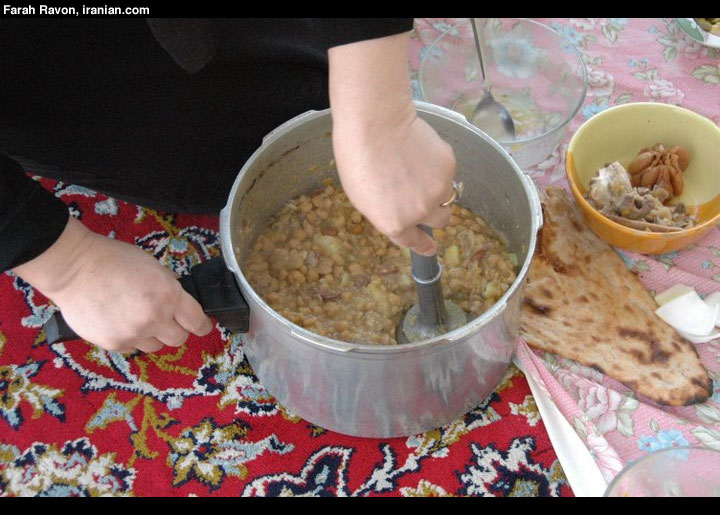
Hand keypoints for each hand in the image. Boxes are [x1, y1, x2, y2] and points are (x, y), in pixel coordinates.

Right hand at [13, 217, 212, 352]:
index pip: (197, 322)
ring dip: (152, 335)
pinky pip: (132, 347)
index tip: (202, 326)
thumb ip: (170, 287)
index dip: (202, 325)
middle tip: (164, 318)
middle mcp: (154, 318)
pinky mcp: (113, 344)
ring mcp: (133, 333)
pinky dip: (130, 337)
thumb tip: (180, 303)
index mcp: (169, 295)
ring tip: (135, 316)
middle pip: (179, 339)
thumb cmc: (113, 260)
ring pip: (155, 346)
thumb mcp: (154, 267)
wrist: (74, 268)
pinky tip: (119, 320)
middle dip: (175, 329)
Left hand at [333, 110, 455, 255]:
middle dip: (436, 213)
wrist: (375, 125)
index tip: (431, 248)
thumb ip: (386, 211)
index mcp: (395, 223)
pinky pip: (447, 172)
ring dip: (436, 187)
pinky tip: (419, 149)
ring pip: (446, 195)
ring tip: (416, 166)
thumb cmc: (358, 158)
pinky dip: (437, 164)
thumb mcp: (362, 197)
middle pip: (441, 222)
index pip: (414, 242)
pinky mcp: (448, 167)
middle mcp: (419, 212)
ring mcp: (437, 190)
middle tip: (426, 197)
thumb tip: (400, 212)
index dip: (424, 246)